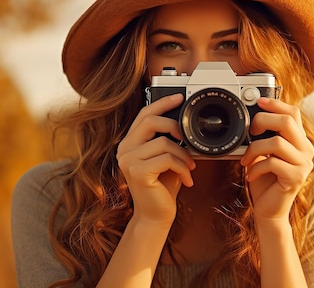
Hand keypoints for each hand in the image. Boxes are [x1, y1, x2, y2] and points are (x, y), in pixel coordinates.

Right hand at [116, 94, 195, 224]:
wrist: (156, 215)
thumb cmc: (162, 187)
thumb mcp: (165, 159)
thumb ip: (167, 140)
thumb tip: (183, 124)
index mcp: (130, 143)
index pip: (144, 114)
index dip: (162, 103)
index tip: (179, 97)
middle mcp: (124, 149)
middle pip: (151, 121)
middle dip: (175, 126)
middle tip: (187, 140)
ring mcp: (128, 161)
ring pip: (164, 142)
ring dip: (183, 155)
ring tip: (189, 167)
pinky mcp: (137, 172)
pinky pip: (167, 159)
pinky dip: (182, 167)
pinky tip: (186, 178)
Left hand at [240, 98, 313, 222]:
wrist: (269, 210)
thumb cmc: (265, 181)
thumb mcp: (265, 153)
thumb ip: (266, 136)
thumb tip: (253, 118)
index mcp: (300, 141)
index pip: (293, 113)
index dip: (275, 104)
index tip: (258, 102)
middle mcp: (307, 150)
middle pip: (287, 122)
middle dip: (263, 122)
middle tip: (250, 133)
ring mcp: (304, 164)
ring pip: (277, 143)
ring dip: (255, 149)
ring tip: (246, 160)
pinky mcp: (296, 178)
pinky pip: (272, 163)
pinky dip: (256, 168)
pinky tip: (251, 175)